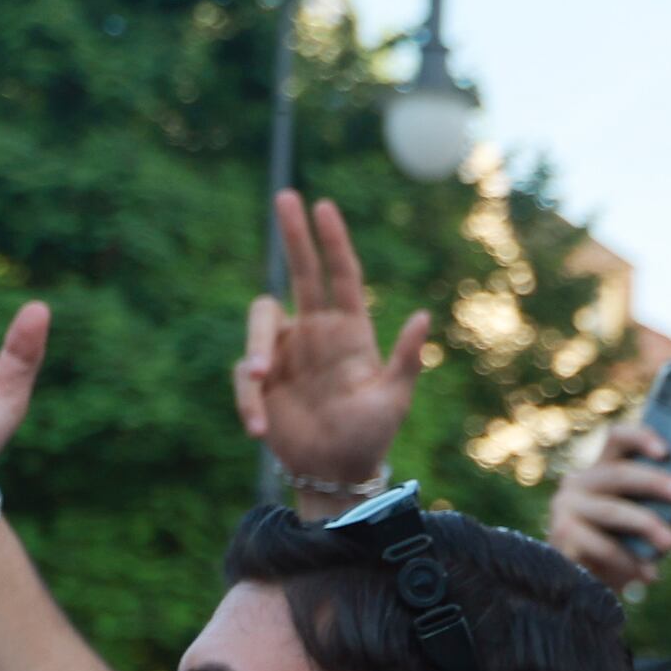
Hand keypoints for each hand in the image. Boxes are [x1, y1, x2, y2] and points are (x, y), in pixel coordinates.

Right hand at [233, 192, 433, 492]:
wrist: (336, 474)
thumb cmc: (370, 435)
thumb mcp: (393, 400)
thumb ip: (406, 359)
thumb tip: (425, 316)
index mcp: (349, 332)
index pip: (341, 277)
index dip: (332, 242)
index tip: (323, 206)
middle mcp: (315, 334)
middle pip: (300, 274)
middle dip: (294, 235)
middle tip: (285, 196)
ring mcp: (285, 355)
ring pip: (259, 324)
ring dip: (252, 350)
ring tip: (256, 383)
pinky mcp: (260, 383)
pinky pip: (244, 378)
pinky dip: (247, 401)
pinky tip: (259, 429)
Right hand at [547, 426, 670, 590]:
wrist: (585, 590)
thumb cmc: (619, 552)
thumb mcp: (639, 524)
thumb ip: (654, 504)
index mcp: (599, 471)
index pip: (617, 439)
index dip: (641, 437)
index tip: (667, 450)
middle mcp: (577, 484)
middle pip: (618, 472)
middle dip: (654, 482)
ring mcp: (565, 509)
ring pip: (612, 510)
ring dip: (646, 525)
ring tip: (670, 544)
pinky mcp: (561, 537)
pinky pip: (603, 546)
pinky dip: (629, 561)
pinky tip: (648, 574)